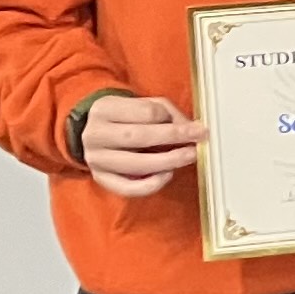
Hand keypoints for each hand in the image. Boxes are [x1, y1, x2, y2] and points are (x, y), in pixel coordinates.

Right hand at [75, 92, 202, 196]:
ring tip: (189, 156)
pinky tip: (167, 175)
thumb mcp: (142, 105)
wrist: (95, 134)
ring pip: (136, 164)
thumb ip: (167, 112)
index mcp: (104, 109)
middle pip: (139, 136)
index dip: (175, 119)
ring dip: (168, 161)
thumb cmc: (125, 118)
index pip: (147, 112)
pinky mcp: (101, 178)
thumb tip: (190, 127)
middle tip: (199, 140)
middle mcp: (95, 134)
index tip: (196, 126)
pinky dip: (151, 185)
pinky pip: (128, 188)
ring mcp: (96, 159)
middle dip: (174, 138)